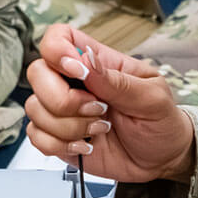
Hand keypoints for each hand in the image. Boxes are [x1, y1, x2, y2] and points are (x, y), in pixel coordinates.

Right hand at [25, 24, 195, 183]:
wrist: (162, 159)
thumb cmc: (161, 121)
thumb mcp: (152, 98)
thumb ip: (117, 81)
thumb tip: (85, 63)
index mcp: (96, 62)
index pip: (58, 38)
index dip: (56, 50)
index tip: (76, 73)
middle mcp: (74, 82)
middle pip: (37, 73)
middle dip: (63, 99)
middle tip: (97, 110)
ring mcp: (63, 110)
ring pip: (35, 108)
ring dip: (67, 126)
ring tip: (99, 130)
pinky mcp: (58, 137)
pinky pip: (36, 136)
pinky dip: (59, 145)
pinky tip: (86, 145)